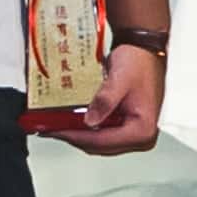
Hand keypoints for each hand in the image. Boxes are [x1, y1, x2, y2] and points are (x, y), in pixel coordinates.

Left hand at [62, 37, 169, 155]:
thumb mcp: (119, 80)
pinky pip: (103, 133)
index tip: (56, 131)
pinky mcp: (127, 127)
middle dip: (74, 137)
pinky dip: (87, 129)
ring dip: (79, 134)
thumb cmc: (138, 62)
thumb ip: (105, 102)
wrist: (145, 50)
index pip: (102, 141)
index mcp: (142, 130)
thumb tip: (90, 121)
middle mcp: (141, 136)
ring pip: (99, 142)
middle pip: (100, 146)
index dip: (76, 137)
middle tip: (51, 129)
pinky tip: (73, 121)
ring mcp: (134, 133)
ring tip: (58, 125)